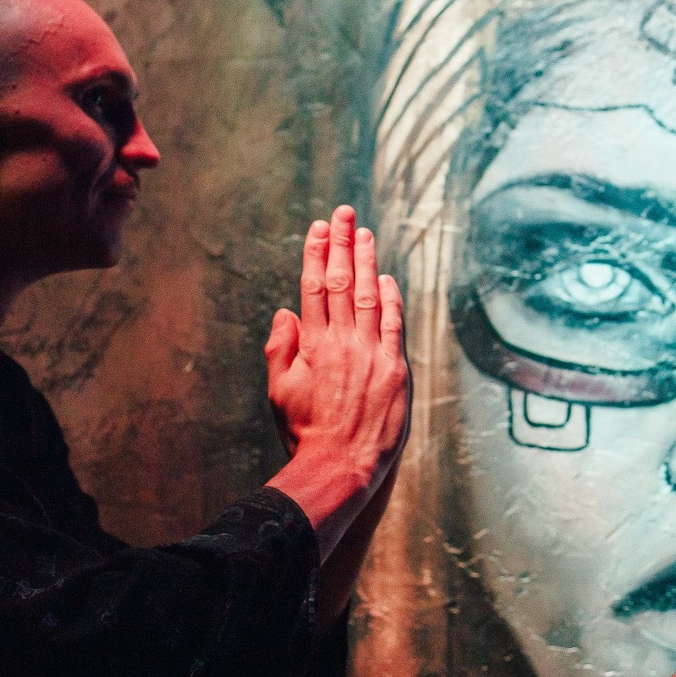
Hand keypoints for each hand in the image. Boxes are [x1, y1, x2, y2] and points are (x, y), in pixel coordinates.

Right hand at [262, 205, 410, 560]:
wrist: (340, 463)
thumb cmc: (305, 431)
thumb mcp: (280, 390)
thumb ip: (281, 348)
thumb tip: (285, 313)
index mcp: (312, 344)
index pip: (313, 287)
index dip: (315, 254)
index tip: (318, 228)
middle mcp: (342, 341)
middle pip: (341, 281)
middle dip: (341, 243)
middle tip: (343, 213)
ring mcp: (371, 353)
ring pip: (370, 295)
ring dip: (368, 261)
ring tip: (365, 233)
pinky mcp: (395, 368)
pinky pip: (394, 324)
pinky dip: (393, 298)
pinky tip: (389, 278)